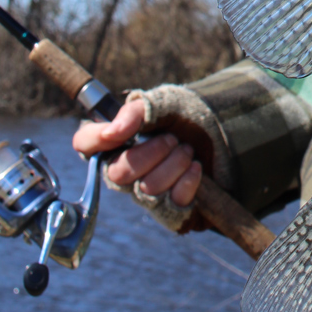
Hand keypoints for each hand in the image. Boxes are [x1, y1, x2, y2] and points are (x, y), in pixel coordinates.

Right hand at [73, 97, 201, 206]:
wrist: (226, 133)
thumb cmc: (189, 117)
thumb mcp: (166, 102)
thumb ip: (137, 110)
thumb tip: (114, 130)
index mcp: (117, 141)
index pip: (86, 144)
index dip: (95, 139)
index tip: (118, 132)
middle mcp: (126, 170)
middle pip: (118, 173)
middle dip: (151, 152)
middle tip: (172, 138)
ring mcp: (146, 192)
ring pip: (147, 189)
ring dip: (174, 164)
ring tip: (187, 150)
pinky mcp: (169, 209)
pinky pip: (170, 204)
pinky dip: (188, 182)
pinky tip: (196, 169)